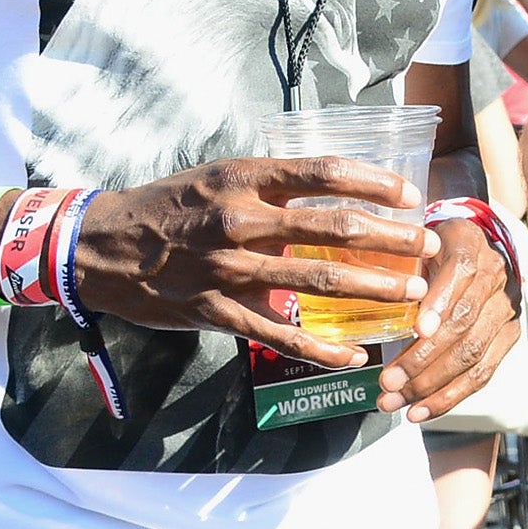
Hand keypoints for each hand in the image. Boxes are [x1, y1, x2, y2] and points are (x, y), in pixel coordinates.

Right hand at [70, 157, 434, 369]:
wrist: (99, 248)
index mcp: (245, 178)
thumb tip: (335, 189)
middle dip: (391, 239)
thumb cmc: (169, 206)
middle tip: (428, 247)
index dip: (376, 182)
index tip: (411, 194)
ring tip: (412, 295)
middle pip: (334, 227)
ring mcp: (229, 268)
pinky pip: (279, 334)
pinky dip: (321, 348)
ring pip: (317, 280)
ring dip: (373, 288)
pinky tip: (354, 356)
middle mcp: (240, 219)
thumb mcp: (219, 177)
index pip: (325, 172)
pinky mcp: (216, 311)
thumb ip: (273, 185)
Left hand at [380, 217, 521, 420]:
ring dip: (432, 386)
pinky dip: (450, 397)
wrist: (475, 248)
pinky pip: (483, 373)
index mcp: (469, 244)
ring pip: (473, 355)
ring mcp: (506, 309)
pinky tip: (420, 411)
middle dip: (423, 359)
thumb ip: (400, 268)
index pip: (461, 275)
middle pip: (464, 325)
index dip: (439, 304)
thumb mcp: (414, 244)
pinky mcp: (509, 336)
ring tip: (396, 402)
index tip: (416, 330)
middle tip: (387, 382)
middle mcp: (495, 276)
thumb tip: (368, 300)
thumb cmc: (431, 249)